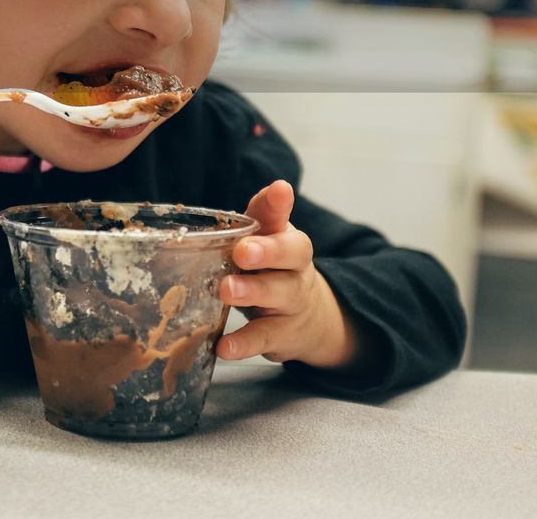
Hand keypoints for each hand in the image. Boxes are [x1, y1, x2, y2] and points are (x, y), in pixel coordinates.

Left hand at [215, 180, 359, 368]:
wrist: (313, 317)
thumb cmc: (273, 268)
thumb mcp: (265, 241)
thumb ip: (254, 219)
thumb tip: (244, 199)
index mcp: (284, 237)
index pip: (281, 216)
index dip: (278, 204)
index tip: (279, 191)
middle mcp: (294, 267)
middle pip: (290, 254)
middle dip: (267, 251)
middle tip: (242, 252)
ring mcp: (291, 301)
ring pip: (278, 294)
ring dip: (252, 292)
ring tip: (226, 291)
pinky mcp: (282, 334)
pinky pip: (263, 338)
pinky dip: (243, 343)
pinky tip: (224, 346)